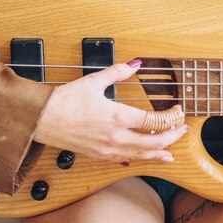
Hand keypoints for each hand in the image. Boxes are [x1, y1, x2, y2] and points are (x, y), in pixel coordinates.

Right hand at [34, 60, 187, 161]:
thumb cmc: (64, 100)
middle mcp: (115, 136)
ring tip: (172, 151)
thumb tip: (135, 63)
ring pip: (141, 154)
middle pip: (153, 141)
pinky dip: (139, 158)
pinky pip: (125, 159)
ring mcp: (107, 149)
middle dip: (172, 136)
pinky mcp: (98, 155)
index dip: (171, 117)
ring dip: (159, 152)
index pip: (154, 121)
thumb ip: (118, 72)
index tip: (179, 111)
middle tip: (183, 130)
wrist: (40, 119)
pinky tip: (145, 157)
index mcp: (117, 117)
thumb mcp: (94, 81)